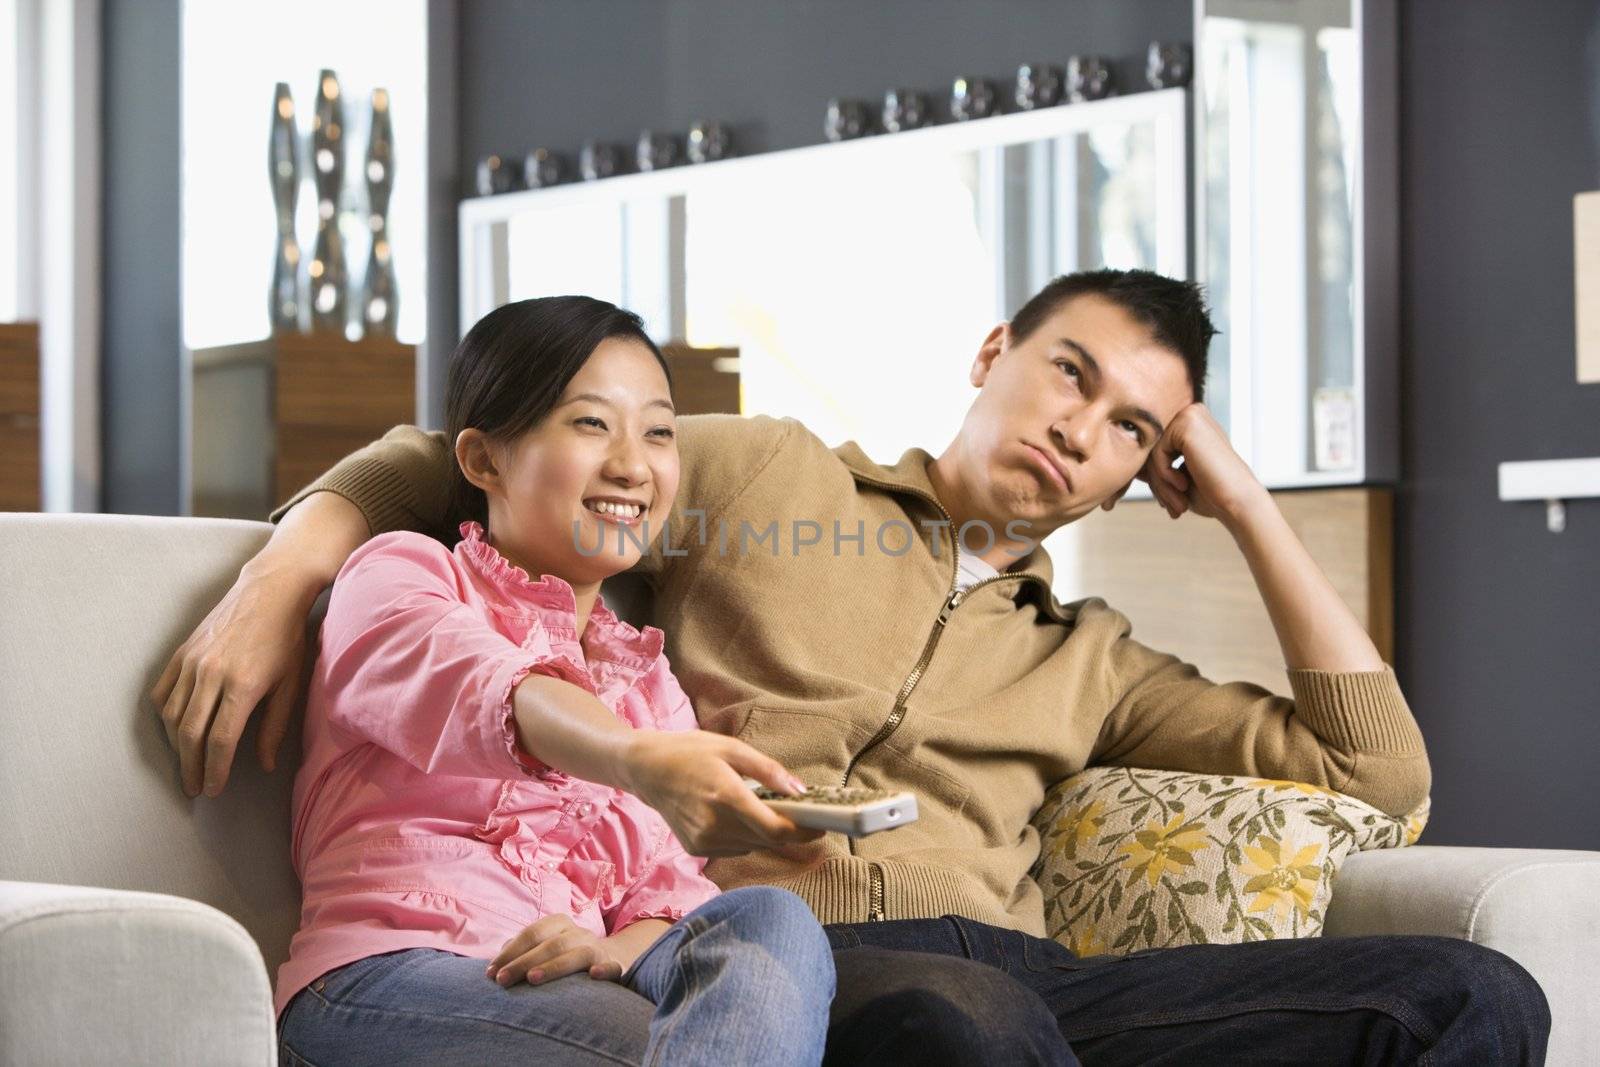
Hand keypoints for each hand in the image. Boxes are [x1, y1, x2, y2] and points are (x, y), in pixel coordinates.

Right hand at [149, 554, 318, 796]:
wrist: (269, 591)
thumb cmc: (287, 638)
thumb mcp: (290, 683)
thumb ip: (274, 726)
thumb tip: (265, 764)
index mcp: (242, 685)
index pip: (220, 740)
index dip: (215, 770)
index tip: (213, 789)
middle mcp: (211, 675)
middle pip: (191, 734)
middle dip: (191, 767)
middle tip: (194, 788)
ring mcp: (192, 662)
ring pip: (173, 716)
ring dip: (177, 747)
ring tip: (186, 764)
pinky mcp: (181, 652)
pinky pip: (162, 692)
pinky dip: (165, 716)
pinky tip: (174, 730)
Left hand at [487, 914, 624, 986]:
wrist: (610, 959)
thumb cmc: (566, 956)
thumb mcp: (545, 948)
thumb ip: (523, 951)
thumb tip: (497, 960)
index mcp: (559, 925)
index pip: (532, 933)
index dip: (510, 952)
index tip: (490, 973)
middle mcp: (578, 933)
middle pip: (550, 944)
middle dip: (523, 962)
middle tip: (502, 980)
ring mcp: (597, 949)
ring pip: (577, 954)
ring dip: (554, 966)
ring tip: (532, 979)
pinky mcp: (615, 966)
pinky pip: (612, 967)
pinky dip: (604, 970)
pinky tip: (593, 976)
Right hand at [621, 731, 825, 857]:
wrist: (645, 769)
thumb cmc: (690, 752)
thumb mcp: (732, 748)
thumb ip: (768, 771)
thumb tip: (800, 790)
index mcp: (726, 796)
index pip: (774, 829)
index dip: (803, 832)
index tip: (821, 827)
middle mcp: (714, 824)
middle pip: (767, 841)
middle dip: (789, 830)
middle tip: (802, 814)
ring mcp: (703, 841)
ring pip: (753, 846)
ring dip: (766, 833)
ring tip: (766, 810)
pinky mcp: (696, 849)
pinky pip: (736, 848)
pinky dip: (745, 836)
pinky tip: (737, 816)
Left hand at [1104, 403, 1266, 524]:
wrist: (1237, 502)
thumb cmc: (1209, 494)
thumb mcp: (1173, 477)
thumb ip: (1152, 464)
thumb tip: (1123, 457)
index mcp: (1188, 423)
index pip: (1153, 448)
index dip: (1151, 478)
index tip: (1159, 503)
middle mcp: (1189, 412)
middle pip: (1149, 447)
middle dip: (1155, 483)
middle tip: (1171, 508)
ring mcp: (1189, 414)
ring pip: (1150, 451)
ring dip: (1159, 483)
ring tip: (1177, 503)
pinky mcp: (1187, 423)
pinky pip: (1156, 452)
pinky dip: (1164, 474)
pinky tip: (1183, 485)